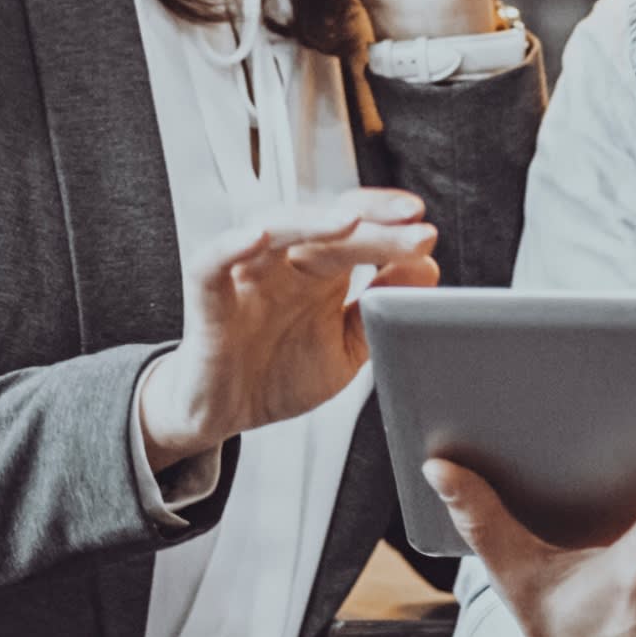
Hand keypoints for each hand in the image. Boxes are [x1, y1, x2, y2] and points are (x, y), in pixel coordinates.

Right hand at [137, 189, 438, 469]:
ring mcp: (247, 275)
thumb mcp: (346, 348)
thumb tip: (426, 267)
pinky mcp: (208, 297)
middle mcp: (285, 263)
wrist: (225, 415)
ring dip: (311, 221)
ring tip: (349, 221)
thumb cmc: (279, 373)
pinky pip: (212, 262)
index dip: (387, 222)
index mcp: (320, 270)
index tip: (425, 231)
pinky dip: (231, 245)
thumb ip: (380, 309)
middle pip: (326, 224)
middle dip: (370, 223)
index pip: (355, 227)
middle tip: (411, 227)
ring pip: (275, 228)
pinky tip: (259, 237)